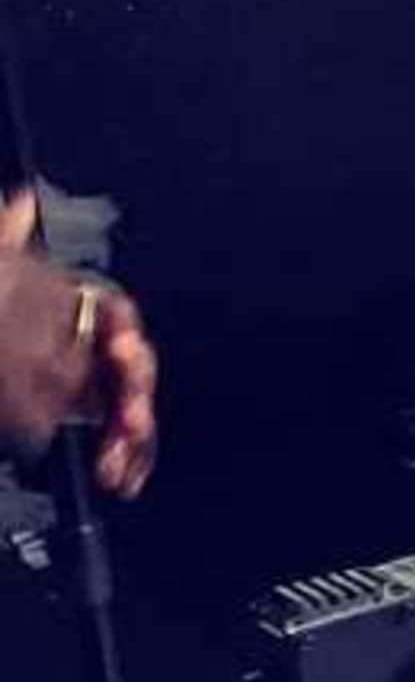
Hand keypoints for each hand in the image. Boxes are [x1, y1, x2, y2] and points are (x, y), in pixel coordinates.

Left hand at [0, 190, 160, 495]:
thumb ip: (8, 246)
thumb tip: (22, 203)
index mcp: (67, 308)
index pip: (114, 316)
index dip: (124, 334)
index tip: (119, 351)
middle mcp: (81, 347)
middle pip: (130, 371)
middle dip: (135, 400)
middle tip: (130, 424)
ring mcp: (81, 389)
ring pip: (127, 410)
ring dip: (132, 438)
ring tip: (120, 467)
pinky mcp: (77, 426)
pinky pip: (114, 441)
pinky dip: (123, 460)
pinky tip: (120, 477)